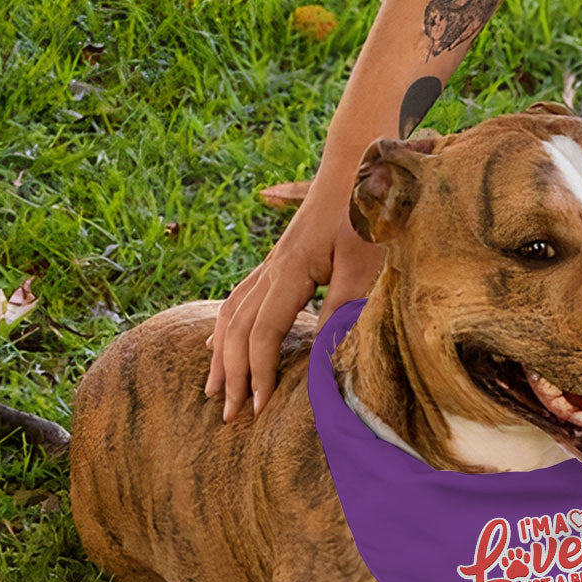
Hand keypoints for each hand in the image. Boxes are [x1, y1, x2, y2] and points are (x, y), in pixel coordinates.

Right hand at [205, 189, 384, 420]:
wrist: (358, 165)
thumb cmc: (367, 213)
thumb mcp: (364, 264)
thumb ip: (344, 309)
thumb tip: (326, 357)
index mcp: (289, 271)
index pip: (263, 333)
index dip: (259, 373)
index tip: (260, 409)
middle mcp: (271, 269)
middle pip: (237, 329)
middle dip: (232, 374)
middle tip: (230, 416)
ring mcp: (271, 264)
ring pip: (231, 314)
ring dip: (222, 355)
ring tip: (214, 390)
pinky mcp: (279, 262)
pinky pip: (238, 299)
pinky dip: (225, 328)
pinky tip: (217, 343)